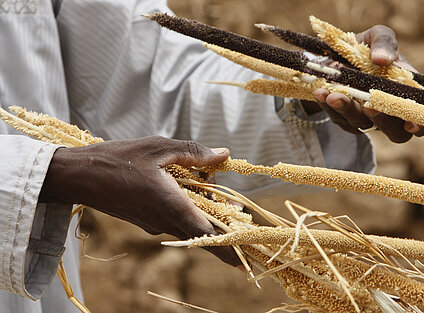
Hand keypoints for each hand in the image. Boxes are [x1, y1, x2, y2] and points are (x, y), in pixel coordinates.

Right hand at [39, 136, 240, 266]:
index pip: (206, 234)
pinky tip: (189, 184)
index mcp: (171, 205)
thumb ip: (194, 153)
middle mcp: (164, 221)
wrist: (80, 175)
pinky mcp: (147, 220)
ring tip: (212, 184)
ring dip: (205, 209)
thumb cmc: (118, 158)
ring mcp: (154, 223)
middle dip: (224, 223)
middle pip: (203, 231)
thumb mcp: (159, 147)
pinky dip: (188, 206)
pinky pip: (175, 218)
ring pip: (189, 222)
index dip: (227, 249)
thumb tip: (224, 155)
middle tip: (240, 212)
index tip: (245, 263)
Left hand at [314, 25, 423, 142]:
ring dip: (348, 110)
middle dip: (383, 121)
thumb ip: (385, 43)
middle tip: (370, 106)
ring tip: (334, 94)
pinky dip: (329, 105)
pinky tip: (321, 91)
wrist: (336, 55)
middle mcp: (393, 113)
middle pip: (397, 134)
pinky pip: (339, 118)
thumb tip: (382, 59)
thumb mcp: (377, 36)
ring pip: (362, 125)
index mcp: (411, 94)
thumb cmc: (368, 47)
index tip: (411, 123)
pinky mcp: (346, 120)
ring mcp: (369, 119)